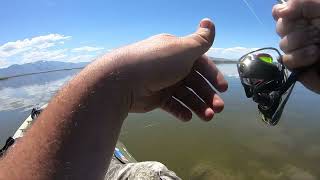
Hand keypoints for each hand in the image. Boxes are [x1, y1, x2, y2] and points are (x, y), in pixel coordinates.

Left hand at [108, 19, 227, 120]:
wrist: (124, 80)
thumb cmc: (157, 62)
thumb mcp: (183, 49)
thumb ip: (201, 40)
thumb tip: (209, 21)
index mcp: (178, 52)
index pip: (201, 63)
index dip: (213, 75)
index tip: (223, 89)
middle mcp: (171, 66)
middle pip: (195, 82)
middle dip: (208, 95)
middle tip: (218, 109)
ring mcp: (163, 82)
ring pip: (186, 95)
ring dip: (198, 106)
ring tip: (207, 117)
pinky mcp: (155, 98)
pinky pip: (171, 105)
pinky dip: (181, 111)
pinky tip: (188, 117)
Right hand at [272, 0, 319, 93]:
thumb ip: (304, 4)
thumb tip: (280, 11)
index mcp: (308, 17)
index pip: (282, 11)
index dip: (283, 12)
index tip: (290, 13)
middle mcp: (301, 31)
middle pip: (280, 27)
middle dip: (292, 28)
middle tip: (314, 30)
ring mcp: (299, 50)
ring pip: (283, 44)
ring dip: (299, 43)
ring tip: (317, 45)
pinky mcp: (298, 67)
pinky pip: (287, 60)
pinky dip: (299, 57)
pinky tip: (314, 55)